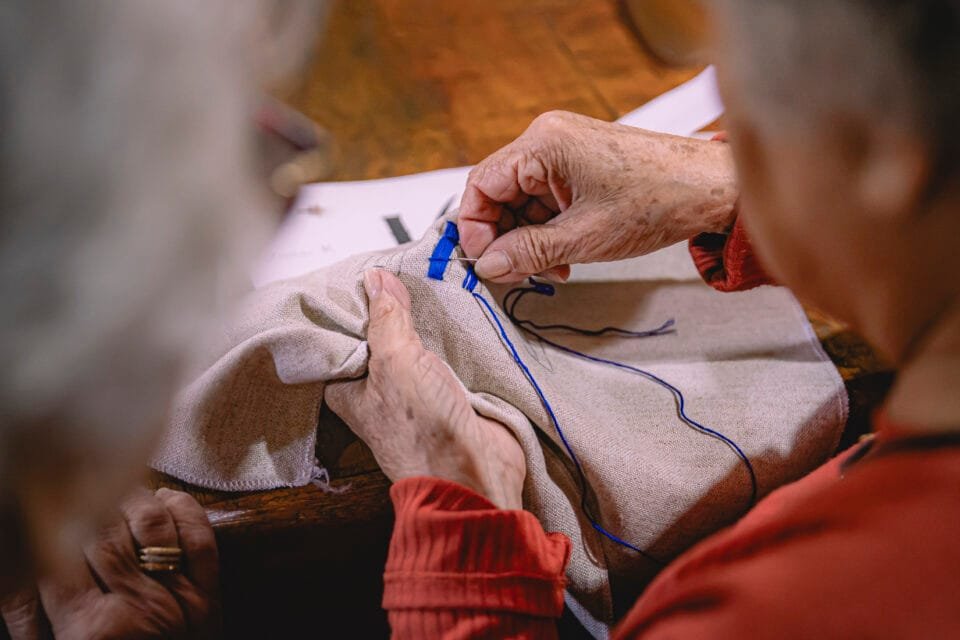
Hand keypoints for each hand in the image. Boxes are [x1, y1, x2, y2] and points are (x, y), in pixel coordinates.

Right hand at [1, 489, 219, 638]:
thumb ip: (52, 609)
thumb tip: (40, 563)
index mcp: (90, 632)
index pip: (58, 560)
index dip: (47, 527)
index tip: (44, 510)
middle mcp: (136, 609)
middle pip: (103, 535)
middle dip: (86, 504)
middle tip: (77, 487)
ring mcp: (180, 598)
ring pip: (152, 525)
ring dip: (132, 499)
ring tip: (117, 489)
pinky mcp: (212, 594)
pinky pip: (201, 537)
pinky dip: (185, 510)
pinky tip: (166, 499)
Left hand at [325, 270, 525, 509]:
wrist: (477, 473)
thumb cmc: (423, 433)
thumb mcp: (396, 362)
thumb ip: (386, 319)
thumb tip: (376, 279)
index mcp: (348, 390)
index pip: (338, 341)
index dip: (347, 308)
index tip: (360, 275)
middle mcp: (378, 393)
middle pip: (379, 340)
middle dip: (389, 311)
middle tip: (399, 273)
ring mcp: (415, 396)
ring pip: (413, 349)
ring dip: (422, 325)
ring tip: (427, 286)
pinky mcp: (448, 397)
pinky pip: (444, 360)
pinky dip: (449, 341)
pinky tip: (454, 316)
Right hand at [458, 110, 738, 282]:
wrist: (712, 189)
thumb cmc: (659, 199)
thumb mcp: (584, 238)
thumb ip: (529, 253)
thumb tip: (488, 266)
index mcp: (543, 144)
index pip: (481, 184)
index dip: (475, 228)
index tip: (485, 262)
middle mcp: (548, 140)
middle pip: (500, 193)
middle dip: (506, 238)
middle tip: (518, 273)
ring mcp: (565, 152)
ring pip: (523, 201)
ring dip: (529, 239)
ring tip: (551, 269)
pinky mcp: (580, 166)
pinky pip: (546, 200)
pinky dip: (548, 230)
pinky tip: (563, 257)